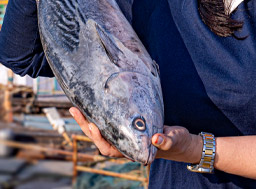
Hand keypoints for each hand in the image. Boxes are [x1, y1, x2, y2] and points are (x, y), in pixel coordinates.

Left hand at [70, 107, 202, 163]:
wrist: (180, 140)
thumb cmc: (177, 142)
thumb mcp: (174, 140)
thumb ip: (165, 141)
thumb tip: (156, 138)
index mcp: (132, 151)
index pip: (110, 148)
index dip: (100, 139)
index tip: (94, 126)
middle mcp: (124, 145)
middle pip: (100, 139)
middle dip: (86, 126)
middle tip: (75, 110)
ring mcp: (124, 136)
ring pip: (101, 130)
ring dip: (88, 120)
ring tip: (75, 107)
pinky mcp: (125, 126)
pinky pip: (108, 121)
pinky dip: (98, 114)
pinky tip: (91, 104)